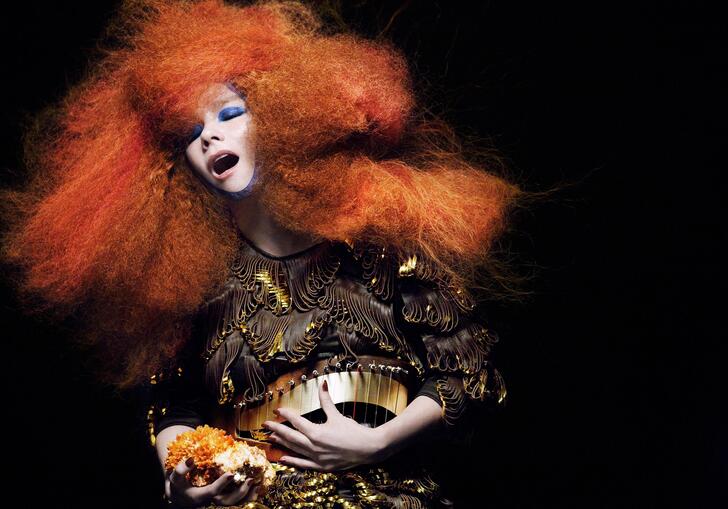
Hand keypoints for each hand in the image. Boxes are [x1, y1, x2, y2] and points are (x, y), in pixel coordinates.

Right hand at [166, 457, 259, 507]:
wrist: (180, 497)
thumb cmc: (179, 485)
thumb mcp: (175, 478)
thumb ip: (181, 470)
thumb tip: (191, 460)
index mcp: (200, 496)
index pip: (213, 491)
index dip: (222, 484)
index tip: (231, 474)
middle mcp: (210, 501)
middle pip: (227, 501)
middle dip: (240, 492)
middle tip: (250, 480)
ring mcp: (218, 501)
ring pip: (234, 504)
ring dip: (247, 496)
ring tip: (257, 485)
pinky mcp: (223, 500)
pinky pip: (237, 502)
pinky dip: (247, 497)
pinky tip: (256, 488)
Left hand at [262, 378, 390, 470]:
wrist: (369, 449)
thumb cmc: (354, 432)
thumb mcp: (338, 415)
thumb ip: (326, 400)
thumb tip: (322, 384)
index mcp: (316, 432)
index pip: (296, 421)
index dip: (285, 414)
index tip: (277, 410)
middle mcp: (313, 446)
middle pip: (290, 436)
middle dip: (276, 429)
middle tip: (265, 425)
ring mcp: (316, 458)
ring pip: (294, 449)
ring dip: (282, 443)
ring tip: (270, 439)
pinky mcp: (321, 466)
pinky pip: (303, 464)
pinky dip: (292, 461)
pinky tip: (282, 458)